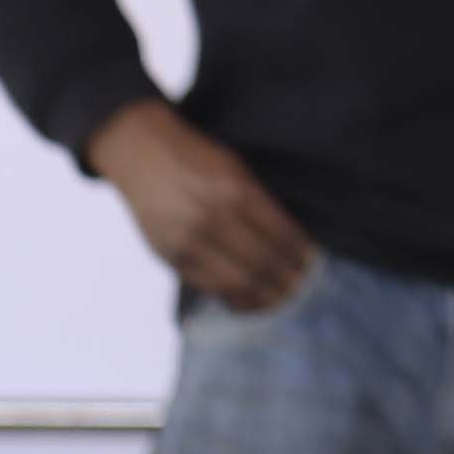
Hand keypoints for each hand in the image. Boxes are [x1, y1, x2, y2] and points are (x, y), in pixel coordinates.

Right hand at [86, 100, 315, 311]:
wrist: (141, 153)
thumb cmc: (196, 158)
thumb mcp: (236, 169)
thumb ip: (259, 203)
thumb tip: (290, 242)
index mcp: (236, 191)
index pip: (280, 234)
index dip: (300, 254)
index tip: (312, 264)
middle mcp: (212, 218)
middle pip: (261, 262)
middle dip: (287, 280)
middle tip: (302, 288)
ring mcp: (187, 240)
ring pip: (235, 281)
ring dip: (263, 296)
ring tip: (281, 300)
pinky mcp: (168, 256)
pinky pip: (207, 285)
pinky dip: (232, 297)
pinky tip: (248, 300)